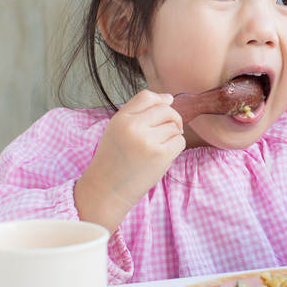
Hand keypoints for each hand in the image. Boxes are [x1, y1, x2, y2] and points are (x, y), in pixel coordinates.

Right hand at [74, 91, 184, 230]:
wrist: (106, 190)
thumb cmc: (113, 160)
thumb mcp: (116, 130)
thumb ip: (139, 113)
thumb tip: (169, 98)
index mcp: (121, 118)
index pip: (147, 96)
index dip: (161, 100)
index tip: (167, 106)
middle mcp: (134, 126)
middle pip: (166, 110)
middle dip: (173, 119)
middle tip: (169, 131)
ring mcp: (148, 141)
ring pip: (175, 127)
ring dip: (173, 136)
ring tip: (159, 148)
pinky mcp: (161, 156)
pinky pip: (179, 142)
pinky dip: (175, 148)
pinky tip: (163, 156)